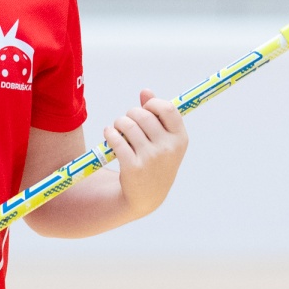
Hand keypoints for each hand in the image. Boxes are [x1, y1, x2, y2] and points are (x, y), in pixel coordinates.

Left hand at [102, 90, 188, 218]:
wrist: (146, 197)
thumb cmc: (155, 163)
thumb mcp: (163, 142)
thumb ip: (157, 115)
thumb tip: (145, 91)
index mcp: (180, 139)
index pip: (167, 108)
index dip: (153, 104)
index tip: (145, 109)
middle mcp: (168, 148)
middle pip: (144, 115)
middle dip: (131, 113)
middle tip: (126, 121)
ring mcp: (151, 158)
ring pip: (128, 125)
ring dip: (118, 122)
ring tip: (116, 127)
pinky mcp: (133, 167)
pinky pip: (117, 140)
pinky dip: (110, 133)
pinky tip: (108, 134)